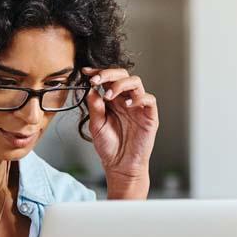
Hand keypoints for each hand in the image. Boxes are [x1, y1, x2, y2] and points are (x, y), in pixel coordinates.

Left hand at [82, 67, 158, 197]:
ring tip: (109, 95)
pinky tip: (128, 104)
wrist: (119, 165)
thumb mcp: (96, 126)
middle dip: (108, 74)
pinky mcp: (149, 115)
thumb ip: (95, 107)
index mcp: (113, 100)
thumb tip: (92, 90)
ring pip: (136, 82)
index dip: (98, 72)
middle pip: (122, 75)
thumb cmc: (109, 147)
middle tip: (96, 80)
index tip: (86, 72)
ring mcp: (138, 106)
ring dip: (120, 84)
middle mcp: (126, 99)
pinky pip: (149, 99)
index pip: (108, 79)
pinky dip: (139, 98)